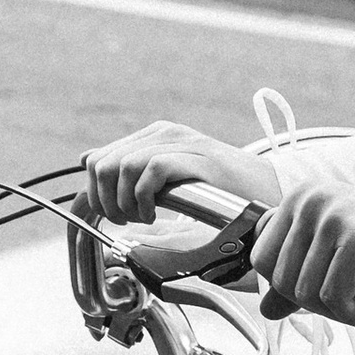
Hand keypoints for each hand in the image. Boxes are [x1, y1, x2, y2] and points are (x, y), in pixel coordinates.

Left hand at [79, 122, 280, 227]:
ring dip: (124, 203)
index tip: (109, 217)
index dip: (93, 193)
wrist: (268, 193)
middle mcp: (164, 133)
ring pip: (121, 167)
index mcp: (154, 136)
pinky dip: (144, 198)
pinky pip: (150, 171)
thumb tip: (86, 160)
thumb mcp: (170, 181)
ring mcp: (181, 142)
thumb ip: (130, 172)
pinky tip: (157, 214)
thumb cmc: (222, 193)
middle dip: (105, 202)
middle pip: (102, 164)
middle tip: (127, 222)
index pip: (97, 158)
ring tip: (144, 219)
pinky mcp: (196, 157)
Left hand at [251, 162, 354, 328]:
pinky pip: (334, 300)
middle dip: (315, 305)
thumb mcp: (341, 252)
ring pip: (305, 294)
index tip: (324, 291)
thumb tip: (266, 307)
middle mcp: (313, 201)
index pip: (261, 258)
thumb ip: (301, 274)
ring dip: (339, 313)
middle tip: (352, 301)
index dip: (289, 288)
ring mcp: (335, 219)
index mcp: (303, 197)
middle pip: (280, 280)